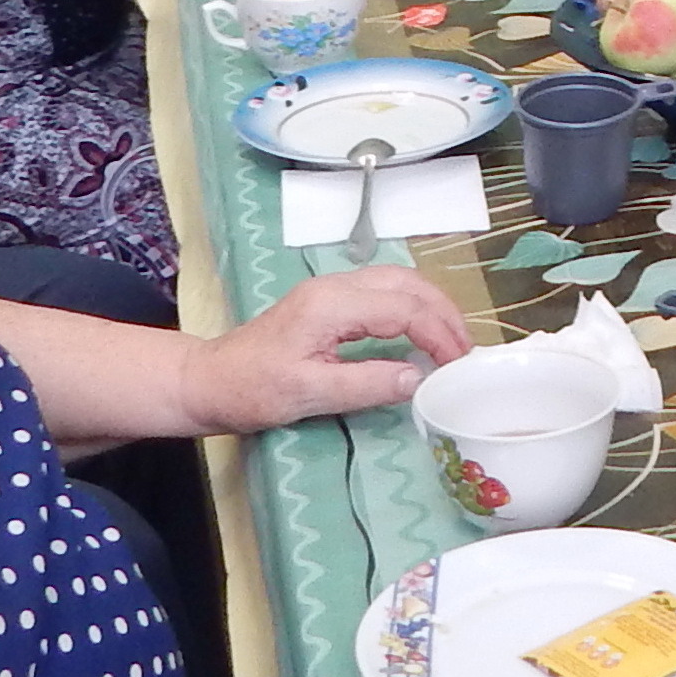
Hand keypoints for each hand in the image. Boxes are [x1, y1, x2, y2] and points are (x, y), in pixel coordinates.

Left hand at [192, 263, 473, 430]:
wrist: (209, 380)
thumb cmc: (252, 389)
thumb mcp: (308, 394)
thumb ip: (365, 384)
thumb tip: (417, 378)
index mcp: (332, 304)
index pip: (404, 308)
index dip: (438, 334)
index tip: (459, 365)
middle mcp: (336, 286)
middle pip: (408, 283)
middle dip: (444, 313)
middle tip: (466, 353)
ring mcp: (332, 290)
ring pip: (398, 282)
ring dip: (431, 307)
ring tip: (452, 344)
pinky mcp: (329, 302)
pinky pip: (384, 293)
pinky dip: (413, 309)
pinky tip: (421, 334)